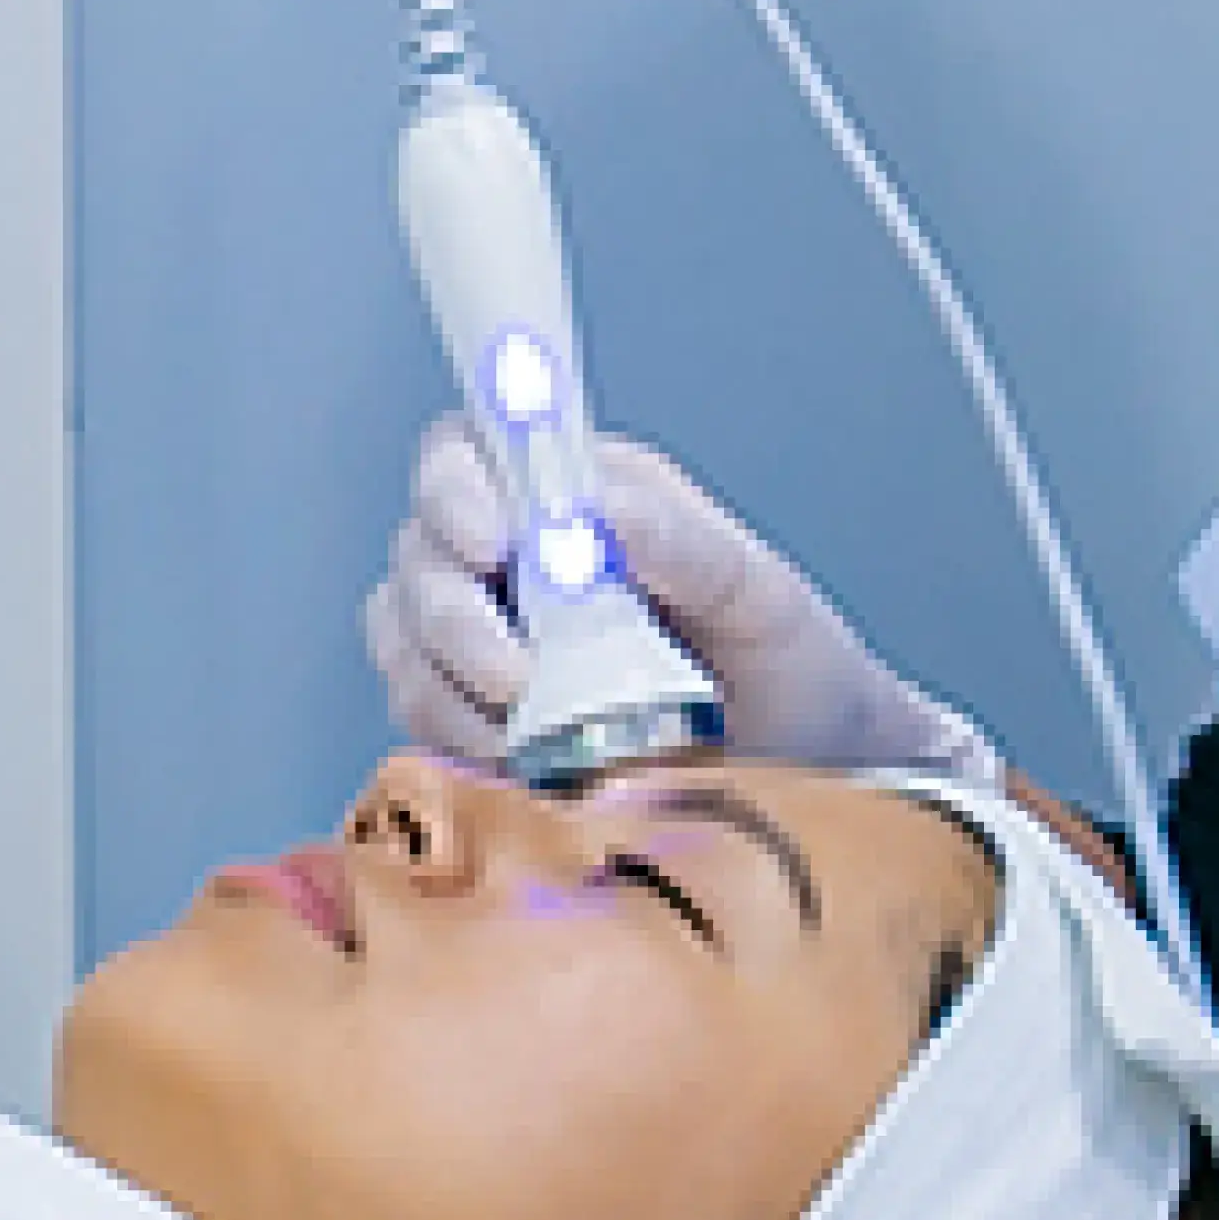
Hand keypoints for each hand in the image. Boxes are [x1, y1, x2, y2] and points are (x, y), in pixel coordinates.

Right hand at [365, 422, 990, 780]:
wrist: (813, 764)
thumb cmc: (789, 660)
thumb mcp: (761, 595)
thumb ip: (686, 545)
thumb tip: (603, 512)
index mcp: (581, 494)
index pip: (470, 451)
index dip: (456, 486)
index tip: (493, 540)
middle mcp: (519, 556)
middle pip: (421, 553)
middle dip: (451, 617)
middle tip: (515, 675)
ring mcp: (494, 635)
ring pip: (405, 639)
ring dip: (446, 691)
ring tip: (524, 739)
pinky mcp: (484, 714)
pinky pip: (425, 718)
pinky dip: (455, 743)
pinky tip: (517, 768)